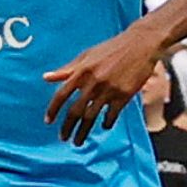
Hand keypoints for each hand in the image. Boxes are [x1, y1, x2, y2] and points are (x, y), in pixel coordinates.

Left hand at [42, 30, 162, 144]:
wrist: (140, 44)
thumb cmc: (112, 49)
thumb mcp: (86, 56)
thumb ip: (67, 69)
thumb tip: (46, 77)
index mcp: (81, 71)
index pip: (61, 95)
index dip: (53, 110)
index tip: (48, 121)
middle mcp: (93, 82)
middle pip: (75, 111)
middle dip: (67, 127)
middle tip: (63, 138)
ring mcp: (108, 89)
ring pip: (91, 117)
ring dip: (83, 132)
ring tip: (78, 142)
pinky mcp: (124, 95)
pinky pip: (111, 115)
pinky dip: (106, 123)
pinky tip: (104, 126)